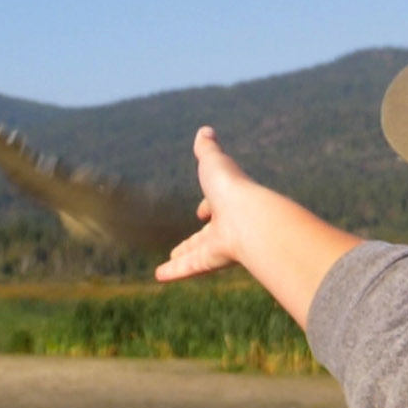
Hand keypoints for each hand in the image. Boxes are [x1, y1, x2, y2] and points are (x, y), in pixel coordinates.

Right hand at [154, 126, 255, 281]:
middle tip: (182, 246)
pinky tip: (159, 277)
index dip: (208, 206)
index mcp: (230, 200)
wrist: (248, 217)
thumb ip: (207, 149)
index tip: (202, 212)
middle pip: (207, 235)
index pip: (217, 204)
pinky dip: (175, 271)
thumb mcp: (214, 162)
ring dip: (182, 259)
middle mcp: (227, 224)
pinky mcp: (212, 261)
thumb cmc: (232, 187)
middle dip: (195, 239)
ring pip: (197, 254)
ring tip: (165, 266)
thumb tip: (204, 130)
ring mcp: (220, 244)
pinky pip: (190, 267)